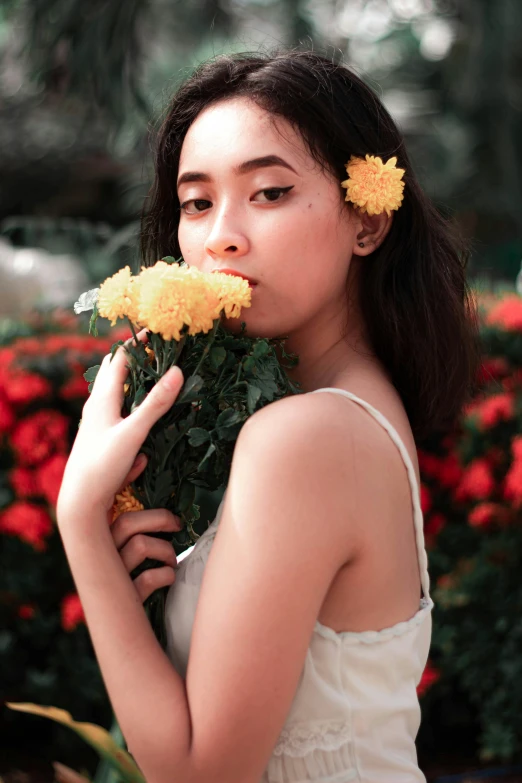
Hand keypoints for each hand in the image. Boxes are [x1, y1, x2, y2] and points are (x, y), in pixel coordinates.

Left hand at [56, 328, 183, 526]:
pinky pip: (122, 422)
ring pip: (119, 398)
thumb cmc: (102, 465)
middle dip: (137, 363)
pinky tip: (144, 438)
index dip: (138, 342)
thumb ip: (155, 404)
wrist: (80, 503)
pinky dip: (135, 419)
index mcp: (102, 398)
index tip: (158, 331)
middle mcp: (97, 407)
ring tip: (160, 387)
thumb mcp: (133, 433)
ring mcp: (99, 425)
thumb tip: (177, 371)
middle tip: (161, 355)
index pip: (119, 358)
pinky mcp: (103, 442)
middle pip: (115, 374)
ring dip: (138, 390)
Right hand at [110, 453, 183, 602]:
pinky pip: (148, 579)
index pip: (106, 501)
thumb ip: (132, 506)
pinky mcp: (124, 598)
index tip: (144, 461)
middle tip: (176, 525)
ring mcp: (110, 575)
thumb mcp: (128, 540)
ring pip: (140, 546)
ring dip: (165, 550)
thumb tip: (141, 457)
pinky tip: (168, 578)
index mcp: (98, 535)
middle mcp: (99, 553)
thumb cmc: (127, 572)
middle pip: (128, 523)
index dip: (122, 479)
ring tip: (173, 559)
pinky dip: (163, 576)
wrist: (123, 624)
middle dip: (158, 519)